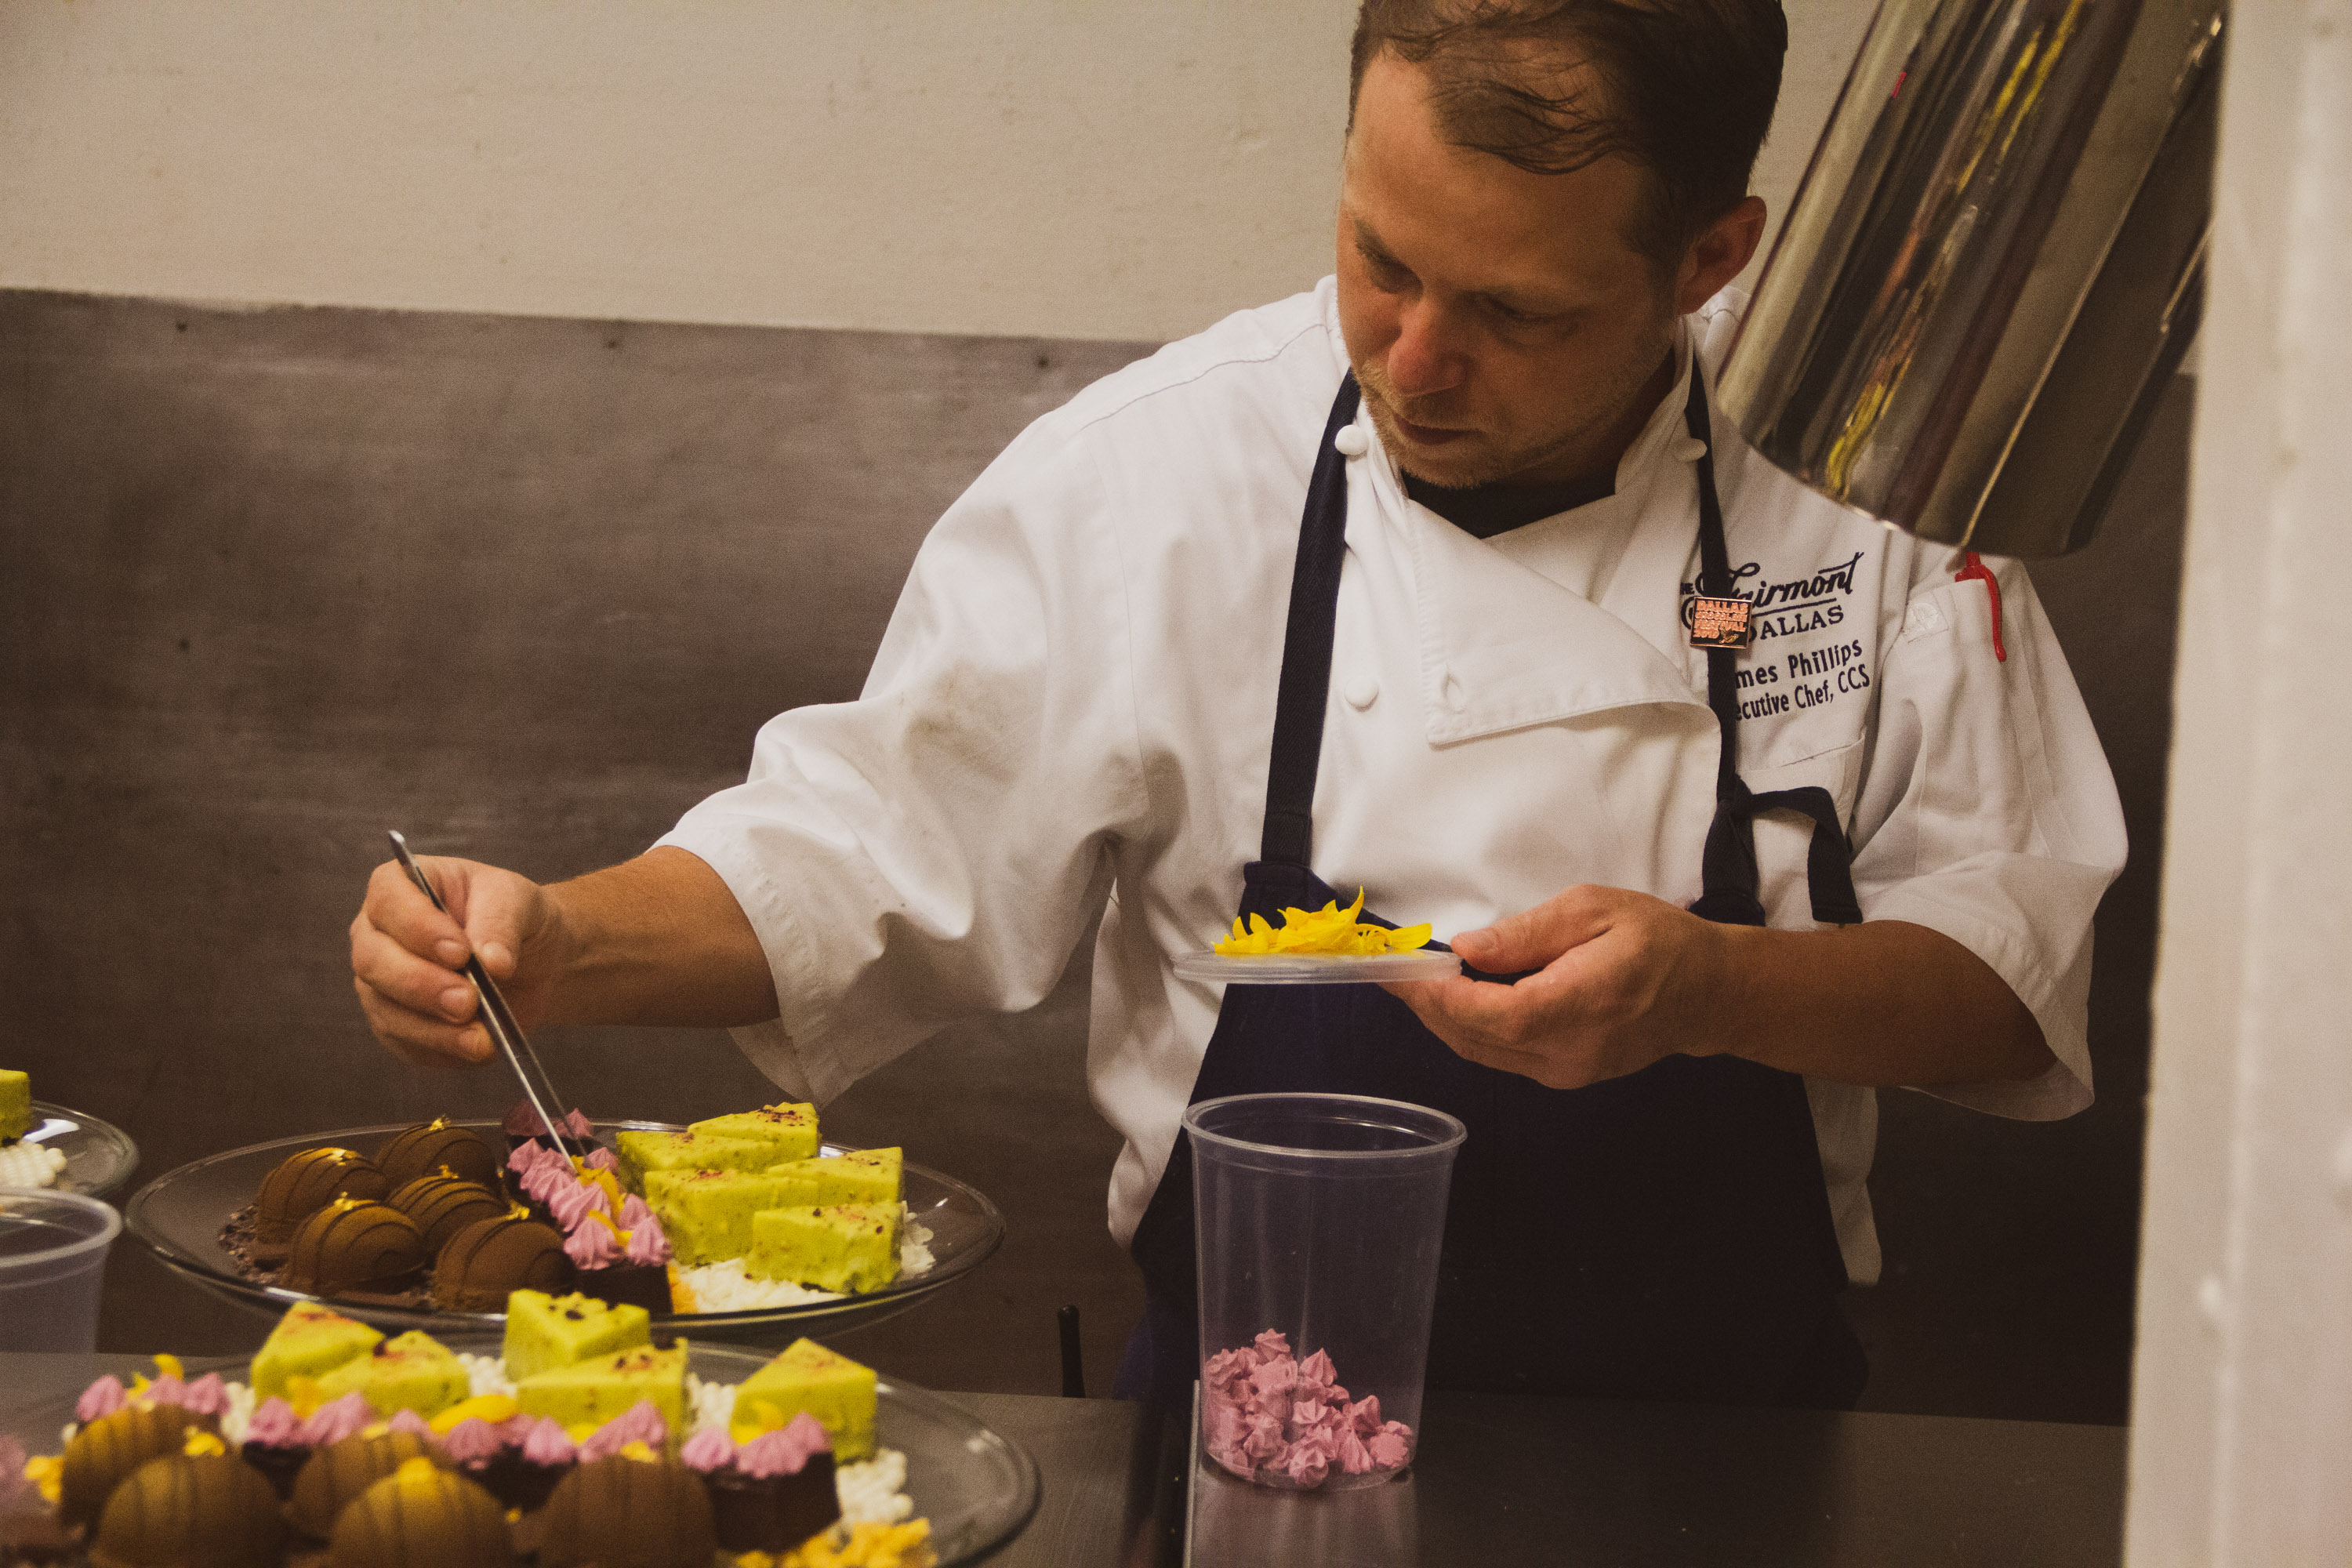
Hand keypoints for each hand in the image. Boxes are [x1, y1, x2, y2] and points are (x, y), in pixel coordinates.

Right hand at [350, 856, 564, 1068]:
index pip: (388, 901)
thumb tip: (491, 962)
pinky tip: (476, 1048)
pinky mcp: (396, 1024)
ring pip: (386, 1009)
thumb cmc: (512, 915)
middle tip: (468, 1000)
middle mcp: (377, 934)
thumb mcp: (516, 900)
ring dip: (433, 1028)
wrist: (532, 959)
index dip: (418, 928)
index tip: (460, 952)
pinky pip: (405, 1043)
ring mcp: (381, 983)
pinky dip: (442, 1050)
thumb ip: (501, 923)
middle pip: (373, 961)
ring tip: (481, 1038)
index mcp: (399, 887)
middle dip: (421, 985)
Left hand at [1382, 884, 1733, 1089]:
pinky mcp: (1564, 1074)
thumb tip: (1467, 949)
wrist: (1708, 993)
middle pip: (1474, 1038)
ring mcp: (1566, 1072)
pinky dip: (1470, 1028)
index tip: (1397, 969)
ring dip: (1442, 1018)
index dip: (1434, 996)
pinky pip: (1501, 1055)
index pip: (1487, 1014)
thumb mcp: (1593, 910)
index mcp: (1578, 1006)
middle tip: (1389, 970)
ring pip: (1482, 1052)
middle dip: (1425, 1005)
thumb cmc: (1658, 941)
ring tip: (1412, 981)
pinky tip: (1456, 999)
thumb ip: (1526, 933)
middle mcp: (1567, 1053)